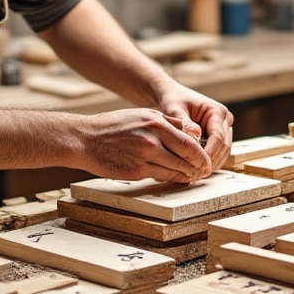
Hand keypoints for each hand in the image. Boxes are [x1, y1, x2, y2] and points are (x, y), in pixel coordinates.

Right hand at [81, 108, 213, 182]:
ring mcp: (145, 156)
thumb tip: (191, 131)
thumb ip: (167, 122)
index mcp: (156, 122)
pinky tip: (178, 178)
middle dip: (200, 165)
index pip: (190, 141)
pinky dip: (174, 179)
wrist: (85, 139)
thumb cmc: (114, 126)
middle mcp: (153, 139)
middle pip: (187, 156)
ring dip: (188, 174)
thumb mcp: (143, 114)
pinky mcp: (137, 171)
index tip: (207, 158)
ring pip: (177, 169)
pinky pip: (162, 176)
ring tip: (194, 176)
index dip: (202, 153)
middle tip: (206, 170)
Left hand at [156, 84, 233, 176]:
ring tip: (196, 174)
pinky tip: (196, 168)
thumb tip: (194, 137)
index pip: (218, 137)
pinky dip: (209, 160)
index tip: (199, 166)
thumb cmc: (173, 100)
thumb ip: (184, 124)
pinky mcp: (218, 135)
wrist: (172, 96)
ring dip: (212, 163)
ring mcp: (223, 128)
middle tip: (197, 175)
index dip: (210, 154)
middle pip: (224, 147)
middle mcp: (224, 120)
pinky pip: (217, 152)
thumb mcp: (175, 110)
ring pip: (223, 152)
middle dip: (211, 161)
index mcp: (217, 111)